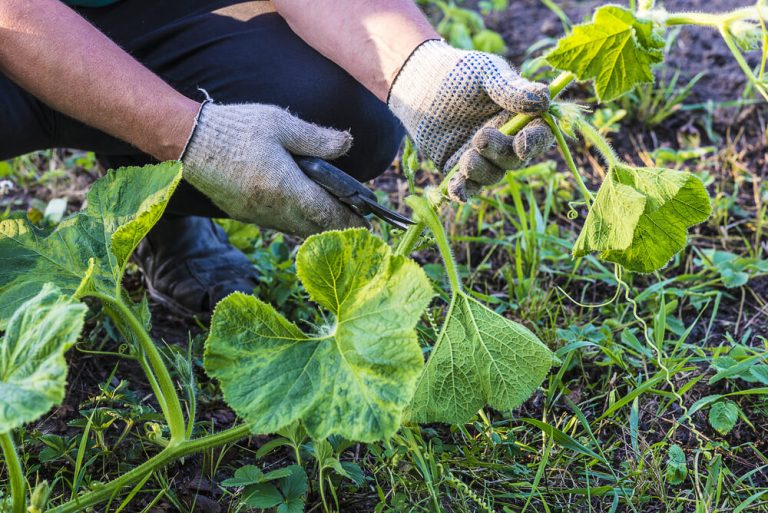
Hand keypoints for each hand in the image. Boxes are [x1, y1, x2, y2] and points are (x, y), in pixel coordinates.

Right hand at [181, 102, 366, 236]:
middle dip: (335, 226)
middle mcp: (272, 208)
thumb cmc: (235, 128)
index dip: (349, 221)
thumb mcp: (281, 124)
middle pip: (313, 227)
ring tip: (332, 217)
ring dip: (315, 226)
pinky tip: (300, 210)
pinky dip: (294, 221)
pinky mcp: (242, 214)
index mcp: (286, 187)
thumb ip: (316, 138)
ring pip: (294, 229)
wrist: (187, 141)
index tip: (366, 224)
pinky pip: (277, 224)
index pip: (327, 214)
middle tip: (355, 223)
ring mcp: (255, 215)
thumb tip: (347, 143)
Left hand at [388, 40, 553, 201]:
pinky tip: (455, 191)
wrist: (421, 81)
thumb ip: (513, 89)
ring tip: (467, 157)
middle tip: (481, 138)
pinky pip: (466, 186)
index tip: (522, 143)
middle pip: (515, 159)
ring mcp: (484, 156)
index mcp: (522, 116)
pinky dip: (462, 192)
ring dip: (481, 171)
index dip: (536, 142)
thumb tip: (546, 98)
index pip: (540, 134)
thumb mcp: (488, 74)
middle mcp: (506, 140)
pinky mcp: (458, 167)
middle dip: (501, 153)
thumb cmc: (461, 72)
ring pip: (492, 175)